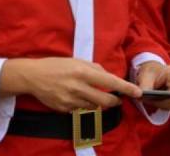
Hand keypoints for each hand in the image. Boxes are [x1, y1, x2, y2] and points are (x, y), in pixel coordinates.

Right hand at [0, 57, 141, 112]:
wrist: (31, 76)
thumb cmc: (54, 65)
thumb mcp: (74, 61)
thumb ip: (92, 68)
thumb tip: (108, 76)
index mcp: (81, 72)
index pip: (109, 82)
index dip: (126, 88)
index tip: (138, 92)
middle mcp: (77, 87)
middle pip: (105, 101)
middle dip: (115, 101)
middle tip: (117, 99)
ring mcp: (70, 100)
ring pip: (94, 107)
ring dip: (98, 103)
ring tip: (91, 94)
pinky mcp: (65, 109)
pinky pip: (81, 110)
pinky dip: (83, 105)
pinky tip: (75, 96)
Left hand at [136, 62, 169, 109]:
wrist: (151, 75)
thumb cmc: (151, 71)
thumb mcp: (146, 73)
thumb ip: (145, 83)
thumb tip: (142, 95)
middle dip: (165, 100)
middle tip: (149, 98)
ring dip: (159, 103)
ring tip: (146, 98)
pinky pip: (168, 107)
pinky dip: (158, 105)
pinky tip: (149, 100)